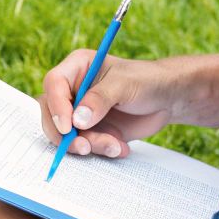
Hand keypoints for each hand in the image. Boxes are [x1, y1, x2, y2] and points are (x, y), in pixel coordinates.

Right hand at [39, 52, 182, 157]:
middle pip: (51, 113)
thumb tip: (77, 120)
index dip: (56, 106)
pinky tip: (120, 147)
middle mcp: (73, 90)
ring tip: (114, 145)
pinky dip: (100, 150)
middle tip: (84, 146)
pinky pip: (84, 145)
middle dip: (65, 134)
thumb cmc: (146, 81)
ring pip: (66, 134)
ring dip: (88, 144)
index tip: (68, 127)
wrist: (167, 99)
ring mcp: (80, 112)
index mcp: (76, 68)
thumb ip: (100, 99)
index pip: (54, 84)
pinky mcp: (91, 130)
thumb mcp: (124, 84)